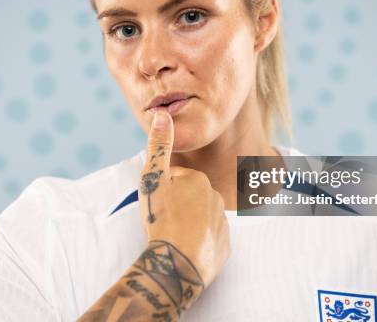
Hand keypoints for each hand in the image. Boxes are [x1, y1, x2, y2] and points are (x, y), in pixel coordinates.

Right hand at [138, 110, 230, 289]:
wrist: (176, 264)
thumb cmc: (162, 218)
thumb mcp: (153, 179)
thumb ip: (158, 146)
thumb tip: (162, 114)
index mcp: (199, 180)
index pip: (175, 181)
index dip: (161, 192)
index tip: (156, 205)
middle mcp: (216, 198)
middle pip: (188, 199)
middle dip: (175, 207)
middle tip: (162, 221)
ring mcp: (222, 224)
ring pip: (198, 219)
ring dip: (186, 225)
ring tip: (172, 236)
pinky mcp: (224, 247)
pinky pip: (208, 240)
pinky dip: (197, 243)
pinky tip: (184, 249)